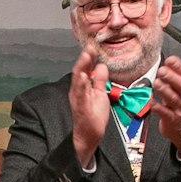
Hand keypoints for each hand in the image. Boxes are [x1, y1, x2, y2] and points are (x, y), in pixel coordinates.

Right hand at [68, 48, 109, 167]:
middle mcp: (78, 91)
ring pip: (78, 81)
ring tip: (86, 57)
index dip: (88, 57)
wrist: (89, 135)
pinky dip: (81, 86)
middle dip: (84, 59)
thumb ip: (100, 80)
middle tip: (89, 47)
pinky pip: (80, 96)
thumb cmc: (93, 116)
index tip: (93, 46)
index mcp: (83, 87)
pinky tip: (84, 78)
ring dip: (82, 68)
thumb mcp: (100, 94)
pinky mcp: (81, 108)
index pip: (85, 69)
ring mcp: (78, 99)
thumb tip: (102, 66)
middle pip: (79, 72)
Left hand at [153, 56, 180, 155]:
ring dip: (165, 90)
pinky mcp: (172, 120)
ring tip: (157, 83)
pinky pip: (166, 113)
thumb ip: (172, 78)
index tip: (170, 60)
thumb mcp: (178, 90)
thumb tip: (164, 64)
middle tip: (162, 71)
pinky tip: (151, 102)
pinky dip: (158, 107)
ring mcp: (178, 108)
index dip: (178, 66)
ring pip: (173, 98)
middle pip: (180, 85)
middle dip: (171, 77)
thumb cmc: (179, 106)